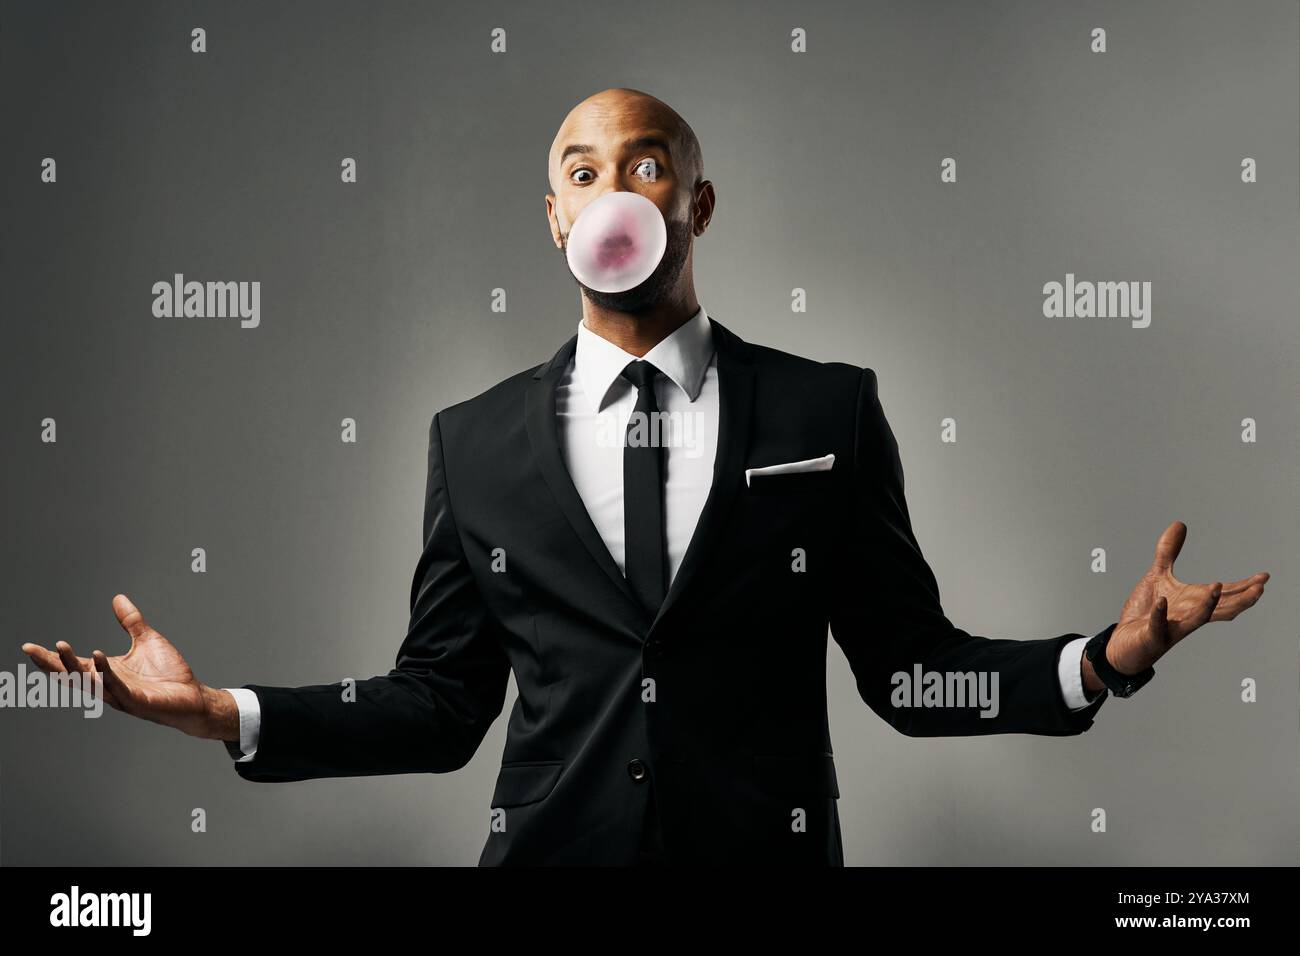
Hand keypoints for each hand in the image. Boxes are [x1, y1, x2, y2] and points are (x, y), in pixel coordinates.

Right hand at [20, 594, 238, 740]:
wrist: (193, 697)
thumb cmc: (169, 674)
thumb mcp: (147, 640)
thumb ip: (131, 622)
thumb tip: (117, 598)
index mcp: (106, 672)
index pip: (73, 664)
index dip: (51, 657)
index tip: (28, 647)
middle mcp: (108, 685)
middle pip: (73, 675)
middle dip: (52, 663)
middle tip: (32, 650)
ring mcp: (121, 695)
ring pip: (90, 682)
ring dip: (74, 666)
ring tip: (60, 647)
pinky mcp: (138, 701)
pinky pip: (117, 686)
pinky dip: (106, 673)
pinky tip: (98, 656)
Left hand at [1084, 521, 1268, 689]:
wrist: (1124, 641)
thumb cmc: (1145, 611)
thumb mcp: (1157, 576)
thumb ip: (1168, 552)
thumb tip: (1180, 524)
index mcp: (1193, 602)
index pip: (1225, 595)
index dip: (1244, 587)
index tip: (1264, 577)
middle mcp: (1188, 616)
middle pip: (1220, 609)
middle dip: (1240, 599)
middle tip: (1259, 588)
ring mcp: (1172, 628)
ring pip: (1196, 619)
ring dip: (1208, 605)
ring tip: (1217, 586)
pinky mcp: (1153, 636)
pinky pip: (1158, 626)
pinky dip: (1161, 614)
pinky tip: (1163, 601)